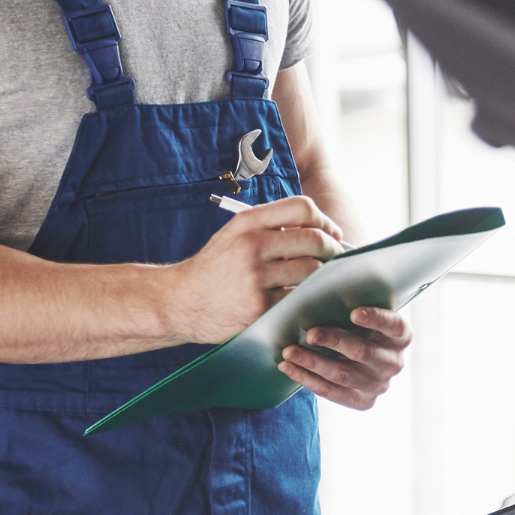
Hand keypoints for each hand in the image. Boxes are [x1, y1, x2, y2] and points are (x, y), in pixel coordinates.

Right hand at [167, 196, 342, 344]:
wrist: (179, 302)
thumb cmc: (214, 268)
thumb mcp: (235, 234)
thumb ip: (271, 226)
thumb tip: (321, 228)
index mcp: (248, 222)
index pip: (302, 207)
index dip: (324, 220)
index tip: (331, 232)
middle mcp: (252, 245)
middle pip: (314, 239)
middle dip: (332, 249)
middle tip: (335, 258)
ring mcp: (255, 277)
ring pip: (312, 270)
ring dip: (323, 275)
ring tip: (319, 278)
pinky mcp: (259, 306)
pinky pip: (299, 297)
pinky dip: (308, 297)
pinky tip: (305, 297)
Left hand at [278, 307, 411, 409]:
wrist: (361, 359)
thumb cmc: (358, 327)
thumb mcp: (363, 315)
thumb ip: (351, 305)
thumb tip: (320, 293)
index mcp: (401, 336)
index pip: (393, 325)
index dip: (375, 319)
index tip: (353, 312)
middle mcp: (394, 362)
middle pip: (363, 352)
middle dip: (334, 341)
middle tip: (309, 333)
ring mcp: (379, 384)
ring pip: (343, 375)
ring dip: (313, 362)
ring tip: (289, 352)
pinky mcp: (363, 401)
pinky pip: (332, 393)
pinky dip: (307, 379)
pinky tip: (289, 368)